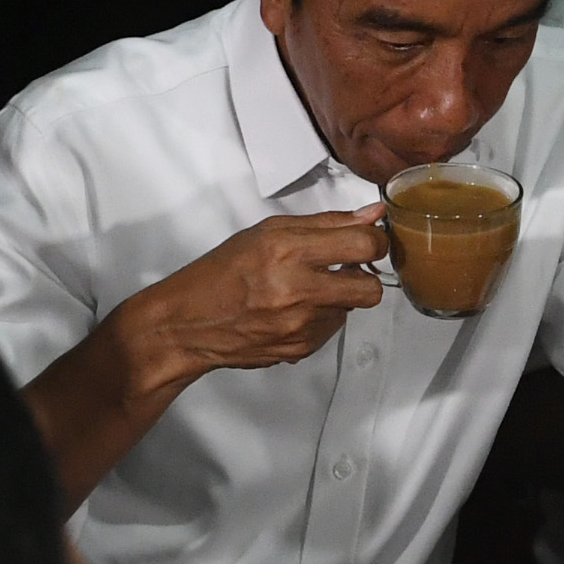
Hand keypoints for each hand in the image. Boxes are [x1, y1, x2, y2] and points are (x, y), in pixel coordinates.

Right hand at [123, 207, 388, 385]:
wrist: (188, 323)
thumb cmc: (223, 272)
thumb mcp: (267, 232)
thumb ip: (325, 224)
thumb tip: (373, 215)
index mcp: (286, 251)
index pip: (362, 244)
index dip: (375, 241)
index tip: (370, 240)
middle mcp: (296, 291)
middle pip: (371, 288)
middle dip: (366, 276)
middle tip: (347, 267)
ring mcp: (300, 325)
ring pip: (353, 308)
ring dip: (340, 296)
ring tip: (307, 288)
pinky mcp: (301, 348)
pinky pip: (332, 327)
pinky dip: (322, 316)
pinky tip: (294, 309)